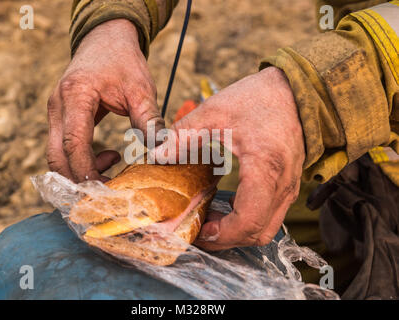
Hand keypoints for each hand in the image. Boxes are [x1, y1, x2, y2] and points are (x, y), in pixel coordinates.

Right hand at [46, 19, 163, 181]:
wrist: (105, 40)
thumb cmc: (123, 62)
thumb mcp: (141, 89)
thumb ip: (149, 121)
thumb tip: (160, 153)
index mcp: (76, 95)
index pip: (74, 144)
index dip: (87, 171)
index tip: (107, 187)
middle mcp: (58, 106)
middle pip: (56, 157)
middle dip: (78, 180)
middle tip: (109, 187)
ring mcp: (55, 112)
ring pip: (56, 155)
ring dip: (79, 171)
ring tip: (113, 163)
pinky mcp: (60, 117)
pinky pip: (63, 148)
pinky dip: (80, 161)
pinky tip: (108, 155)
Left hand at [156, 67, 304, 248]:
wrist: (293, 91)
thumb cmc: (258, 98)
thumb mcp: (215, 112)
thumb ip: (184, 136)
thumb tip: (157, 156)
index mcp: (266, 168)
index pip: (247, 220)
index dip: (221, 233)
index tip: (197, 229)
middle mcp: (283, 184)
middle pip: (257, 233)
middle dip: (226, 239)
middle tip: (198, 228)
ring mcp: (289, 187)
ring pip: (265, 228)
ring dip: (237, 231)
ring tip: (210, 218)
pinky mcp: (288, 186)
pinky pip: (269, 215)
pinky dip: (247, 220)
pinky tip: (226, 206)